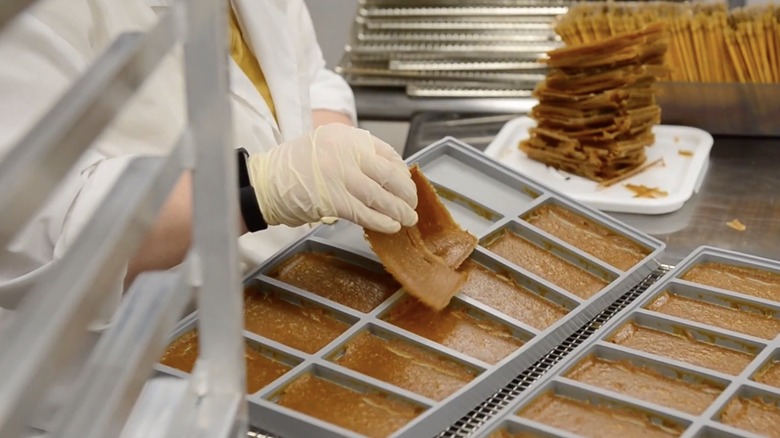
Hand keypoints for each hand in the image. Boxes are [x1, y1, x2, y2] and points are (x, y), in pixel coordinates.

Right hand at [247, 124, 417, 232]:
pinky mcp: (334, 200)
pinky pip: (366, 213)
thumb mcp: (325, 146)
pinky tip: (391, 226)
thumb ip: (352, 156)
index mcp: (346, 136)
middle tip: (412, 202)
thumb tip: (384, 175)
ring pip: (381, 196)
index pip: (386, 152)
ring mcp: (340, 176)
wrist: (264, 182)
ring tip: (408, 218)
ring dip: (399, 210)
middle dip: (406, 192)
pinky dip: (381, 221)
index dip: (401, 170)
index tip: (406, 181)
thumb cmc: (293, 168)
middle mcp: (346, 152)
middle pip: (389, 174)